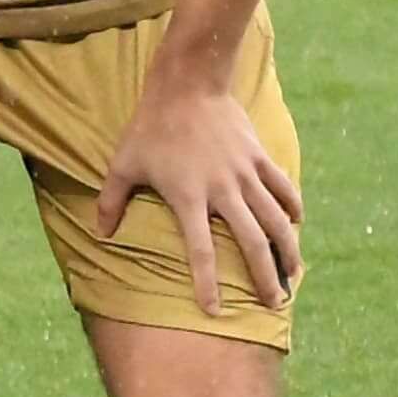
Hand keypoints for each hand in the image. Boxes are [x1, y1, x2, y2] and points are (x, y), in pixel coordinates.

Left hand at [93, 71, 301, 316]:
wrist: (187, 85)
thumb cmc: (150, 127)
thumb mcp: (123, 163)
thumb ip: (111, 201)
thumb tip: (101, 234)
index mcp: (187, 196)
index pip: (200, 250)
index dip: (206, 282)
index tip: (213, 311)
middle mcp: (222, 189)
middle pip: (251, 242)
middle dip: (263, 276)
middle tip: (272, 304)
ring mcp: (244, 173)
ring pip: (275, 220)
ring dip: (287, 249)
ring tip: (293, 275)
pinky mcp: (259, 157)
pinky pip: (283, 188)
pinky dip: (292, 207)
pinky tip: (296, 225)